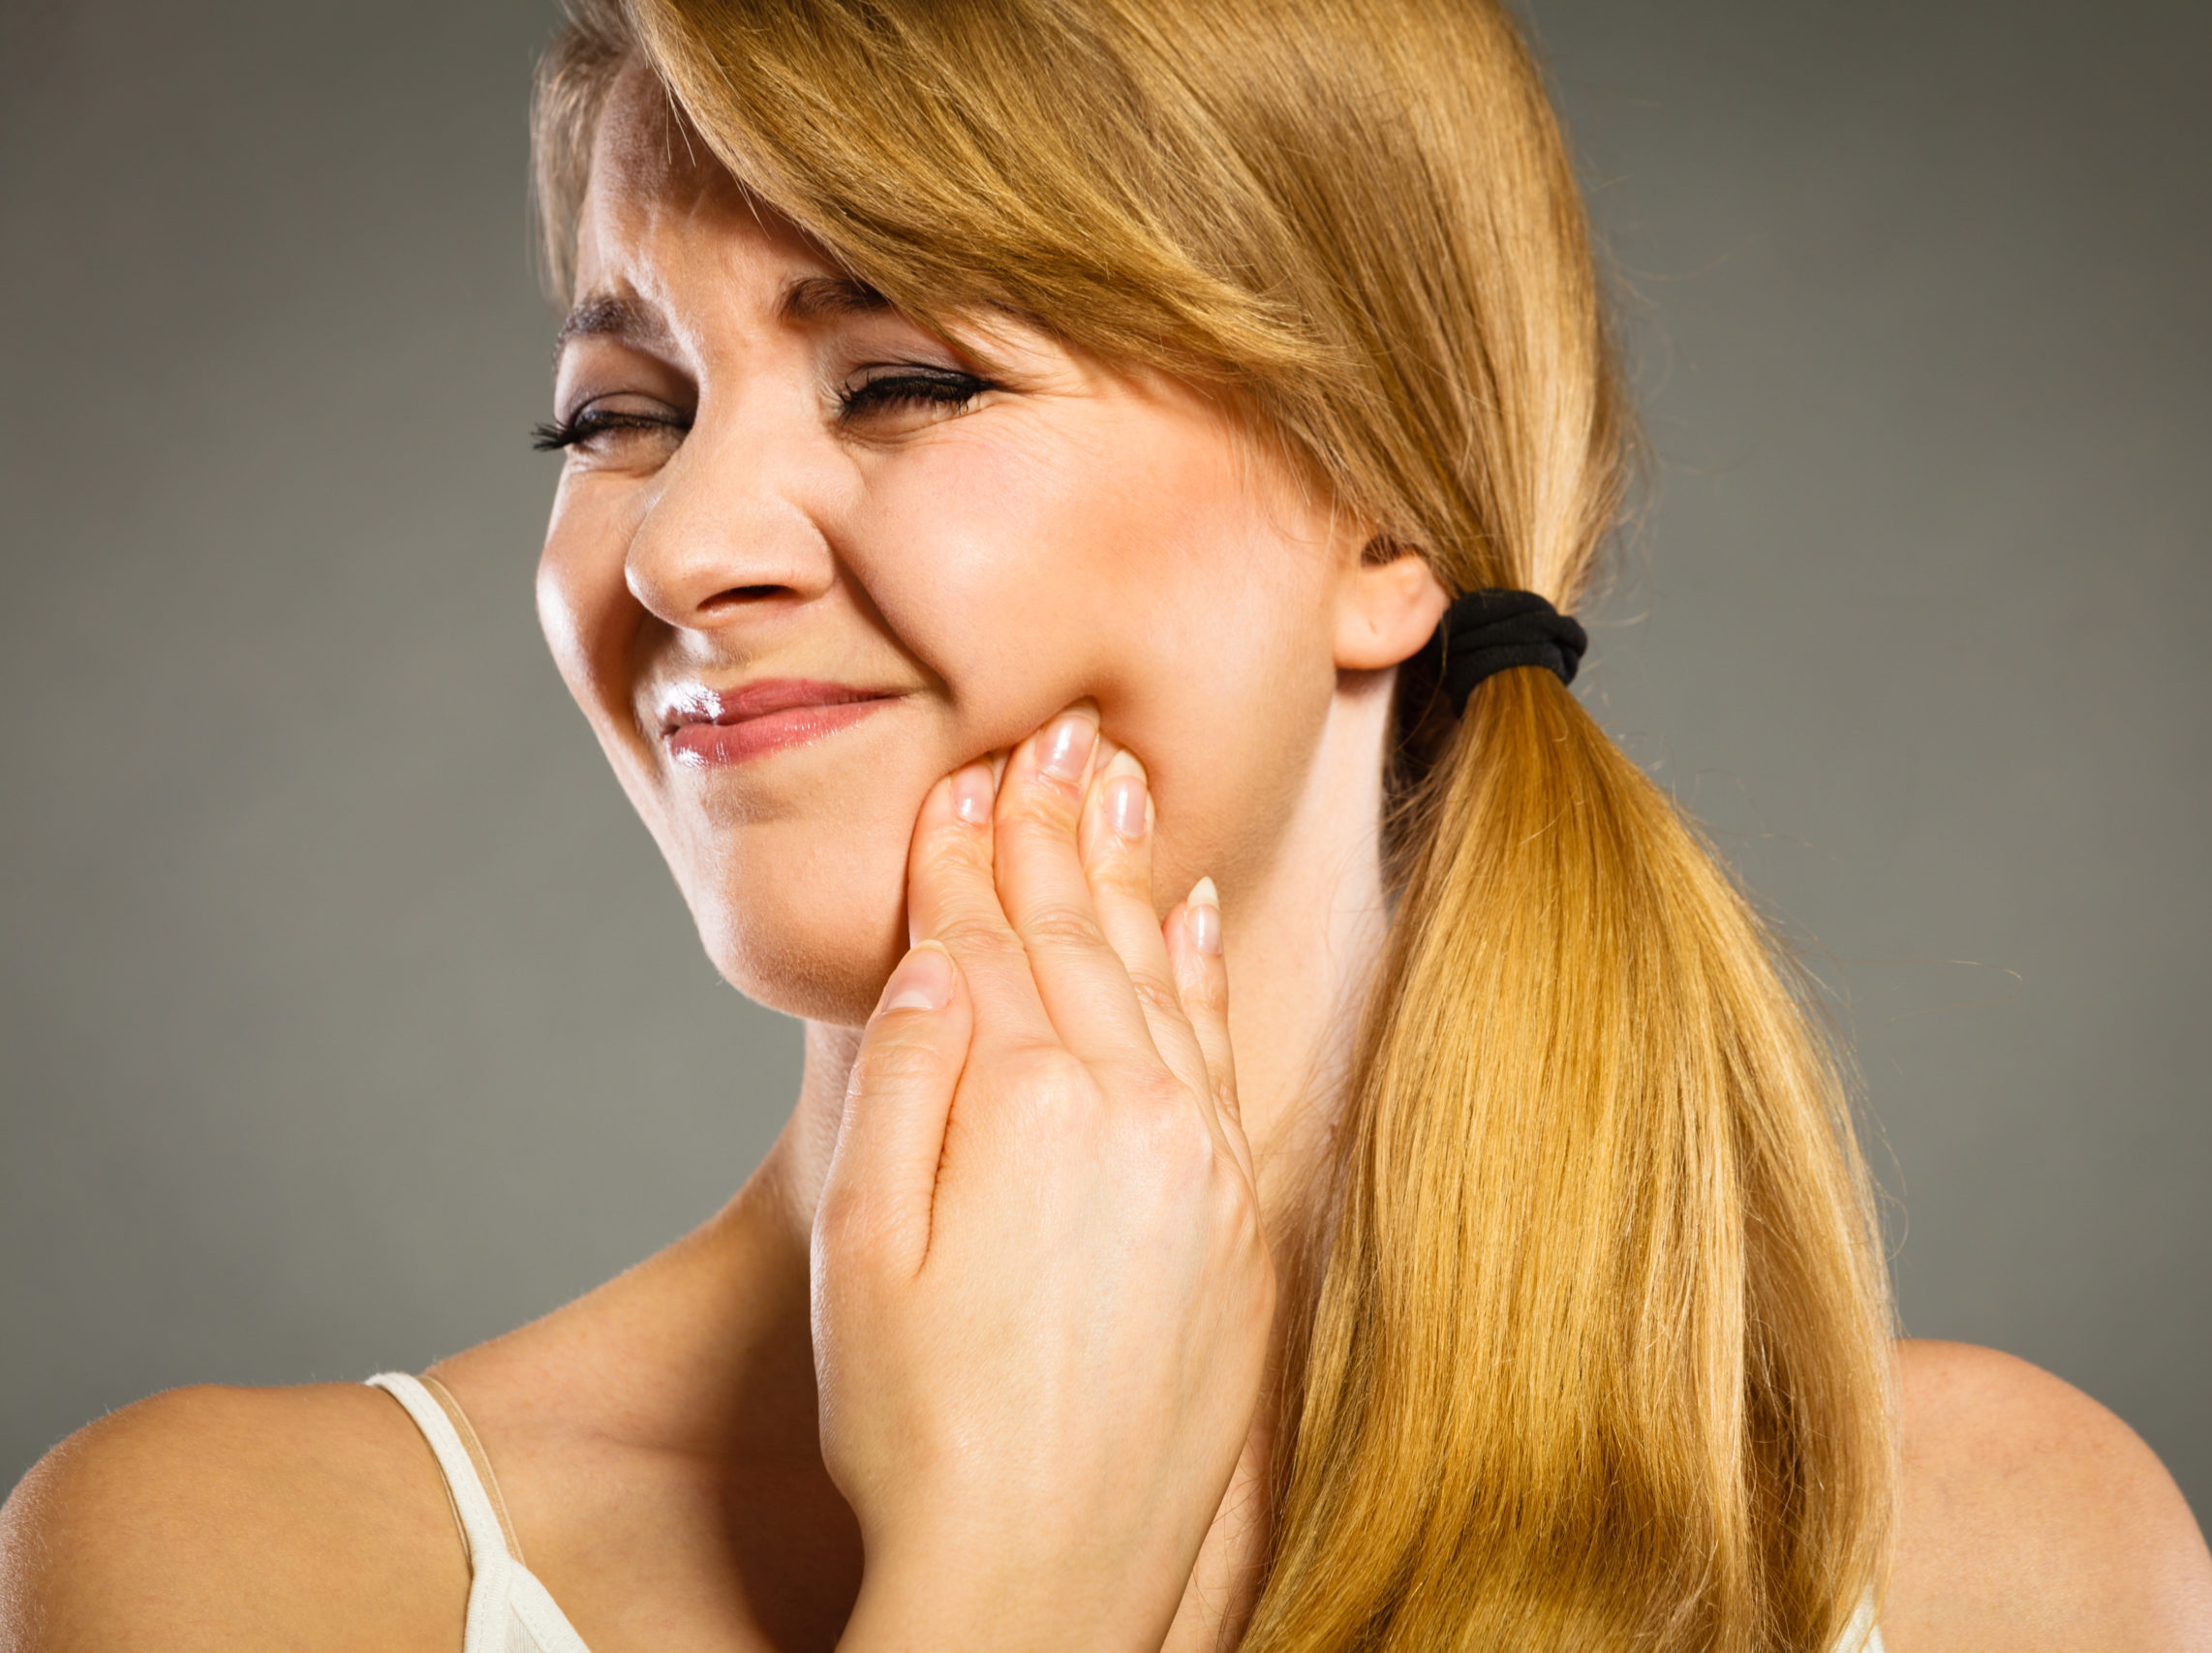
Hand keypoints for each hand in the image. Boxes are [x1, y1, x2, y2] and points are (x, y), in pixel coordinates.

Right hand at [815, 704, 1274, 1652]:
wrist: (1051, 1572)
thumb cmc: (925, 1429)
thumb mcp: (865, 1253)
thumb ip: (900, 1085)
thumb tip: (936, 960)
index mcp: (1027, 1105)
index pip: (989, 942)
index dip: (965, 855)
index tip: (961, 778)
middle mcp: (1132, 1111)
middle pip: (1080, 938)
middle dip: (1053, 830)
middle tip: (1047, 735)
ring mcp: (1200, 1160)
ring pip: (1158, 976)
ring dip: (1130, 875)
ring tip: (1113, 781)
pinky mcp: (1240, 1216)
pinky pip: (1223, 1052)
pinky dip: (1203, 971)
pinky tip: (1194, 912)